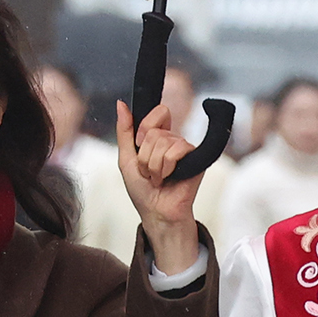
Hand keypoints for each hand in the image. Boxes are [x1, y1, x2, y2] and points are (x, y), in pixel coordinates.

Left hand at [116, 99, 203, 275]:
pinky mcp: (197, 159)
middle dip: (145, 156)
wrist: (156, 212)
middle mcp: (174, 140)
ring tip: (158, 179)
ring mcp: (186, 149)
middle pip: (156, 131)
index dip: (145, 128)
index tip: (140, 146)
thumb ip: (124, 131)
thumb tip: (120, 104)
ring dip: (153, 166)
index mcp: (159, 137)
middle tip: (149, 172)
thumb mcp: (126, 159)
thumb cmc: (142, 191)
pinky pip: (177, 150)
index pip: (158, 113)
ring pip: (164, 142)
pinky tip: (169, 178)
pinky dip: (166, 167)